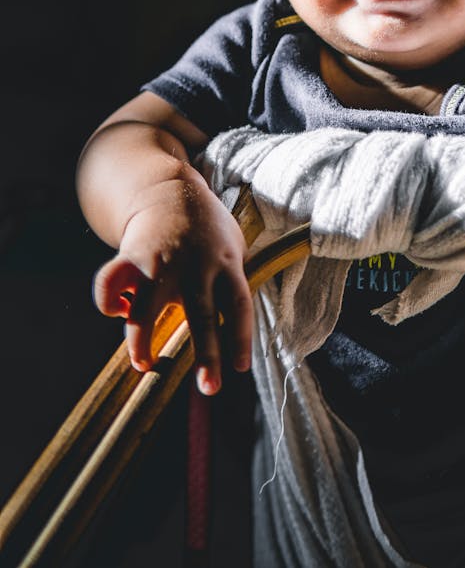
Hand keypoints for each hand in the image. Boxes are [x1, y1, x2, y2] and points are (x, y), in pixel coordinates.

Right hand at [93, 173, 252, 394]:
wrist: (170, 190)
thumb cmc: (206, 228)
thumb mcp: (232, 246)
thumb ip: (232, 281)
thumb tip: (235, 327)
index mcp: (225, 264)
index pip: (239, 304)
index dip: (240, 337)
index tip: (239, 368)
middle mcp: (195, 265)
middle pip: (203, 313)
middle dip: (206, 354)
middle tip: (209, 389)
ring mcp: (161, 261)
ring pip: (148, 309)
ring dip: (142, 340)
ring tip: (143, 363)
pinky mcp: (130, 257)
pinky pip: (111, 284)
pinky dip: (109, 302)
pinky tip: (118, 310)